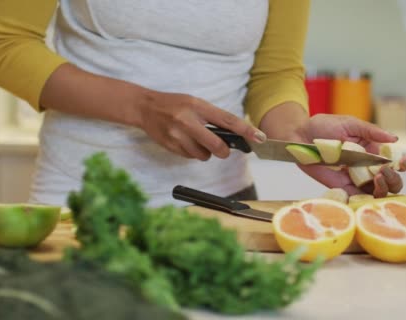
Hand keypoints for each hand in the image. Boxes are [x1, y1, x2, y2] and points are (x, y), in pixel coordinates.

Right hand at [137, 91, 266, 159]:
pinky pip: (190, 157)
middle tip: (223, 149)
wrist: (146, 107)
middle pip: (217, 146)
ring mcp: (178, 135)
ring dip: (205, 152)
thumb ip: (212, 117)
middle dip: (223, 151)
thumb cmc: (174, 104)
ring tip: (195, 140)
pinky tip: (184, 141)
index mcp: (198, 106)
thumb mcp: (195, 104)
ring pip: (203, 155)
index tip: (259, 138)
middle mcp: (188, 121)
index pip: (227, 120)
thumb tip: (234, 134)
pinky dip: (192, 153)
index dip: (246, 130)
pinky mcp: (171, 146)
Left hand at [262, 111, 405, 197]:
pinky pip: (357, 197)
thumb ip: (371, 131)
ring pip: (377, 192)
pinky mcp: (341, 187)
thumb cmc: (324, 126)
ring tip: (376, 177)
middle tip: (385, 171)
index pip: (395, 161)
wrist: (300, 135)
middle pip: (391, 181)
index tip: (403, 162)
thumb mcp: (350, 124)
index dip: (403, 164)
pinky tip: (365, 191)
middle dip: (394, 179)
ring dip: (382, 188)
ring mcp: (355, 178)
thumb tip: (394, 138)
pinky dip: (365, 199)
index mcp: (373, 150)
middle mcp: (367, 167)